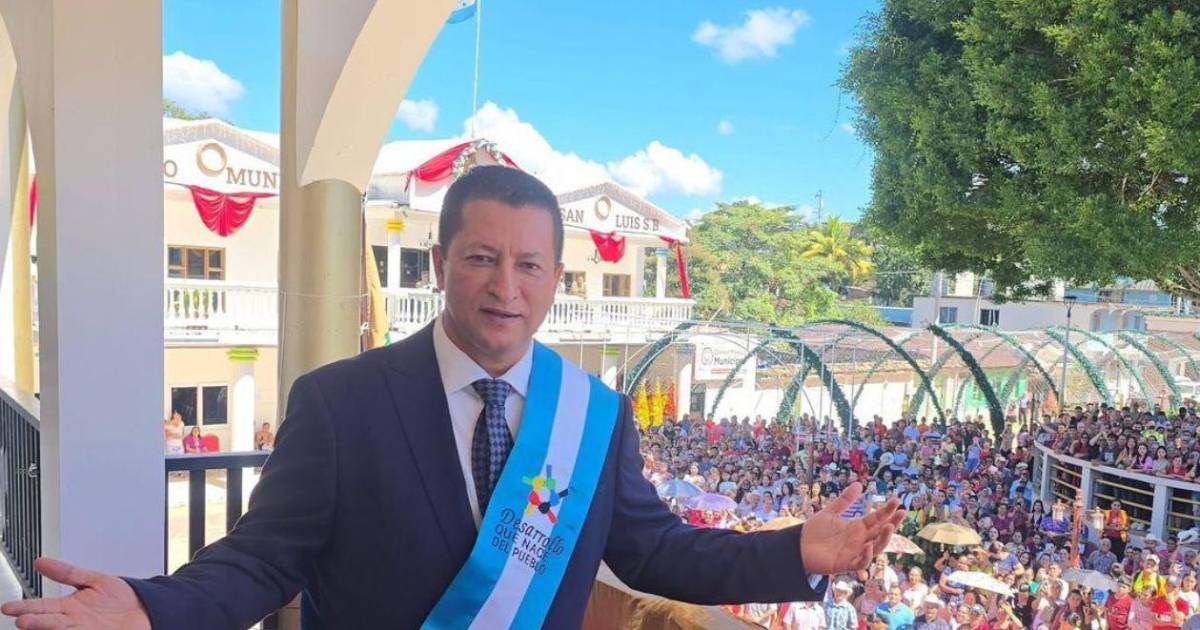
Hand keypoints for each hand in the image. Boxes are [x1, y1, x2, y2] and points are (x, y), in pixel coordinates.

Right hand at [1, 558, 149, 629]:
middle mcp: (73, 621)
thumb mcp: (93, 579)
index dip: (25, 607)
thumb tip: (41, 562)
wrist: (145, 609)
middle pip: (47, 622)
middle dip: (33, 621)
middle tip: (21, 620)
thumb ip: (68, 572)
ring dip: (45, 629)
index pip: (41, 607)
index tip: (8, 608)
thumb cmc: (120, 597)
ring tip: (31, 625)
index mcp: (69, 607)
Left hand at [798, 482, 904, 574]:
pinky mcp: (845, 563)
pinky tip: (867, 545)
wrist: (798, 547)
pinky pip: (861, 562)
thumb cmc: (815, 531)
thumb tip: (858, 483)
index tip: (896, 500)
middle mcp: (859, 540)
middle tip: (901, 513)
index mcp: (857, 528)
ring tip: (888, 526)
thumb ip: (844, 500)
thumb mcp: (830, 512)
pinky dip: (866, 556)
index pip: (877, 518)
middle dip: (892, 523)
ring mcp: (854, 552)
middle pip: (880, 532)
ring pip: (876, 548)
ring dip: (883, 539)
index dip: (887, 510)